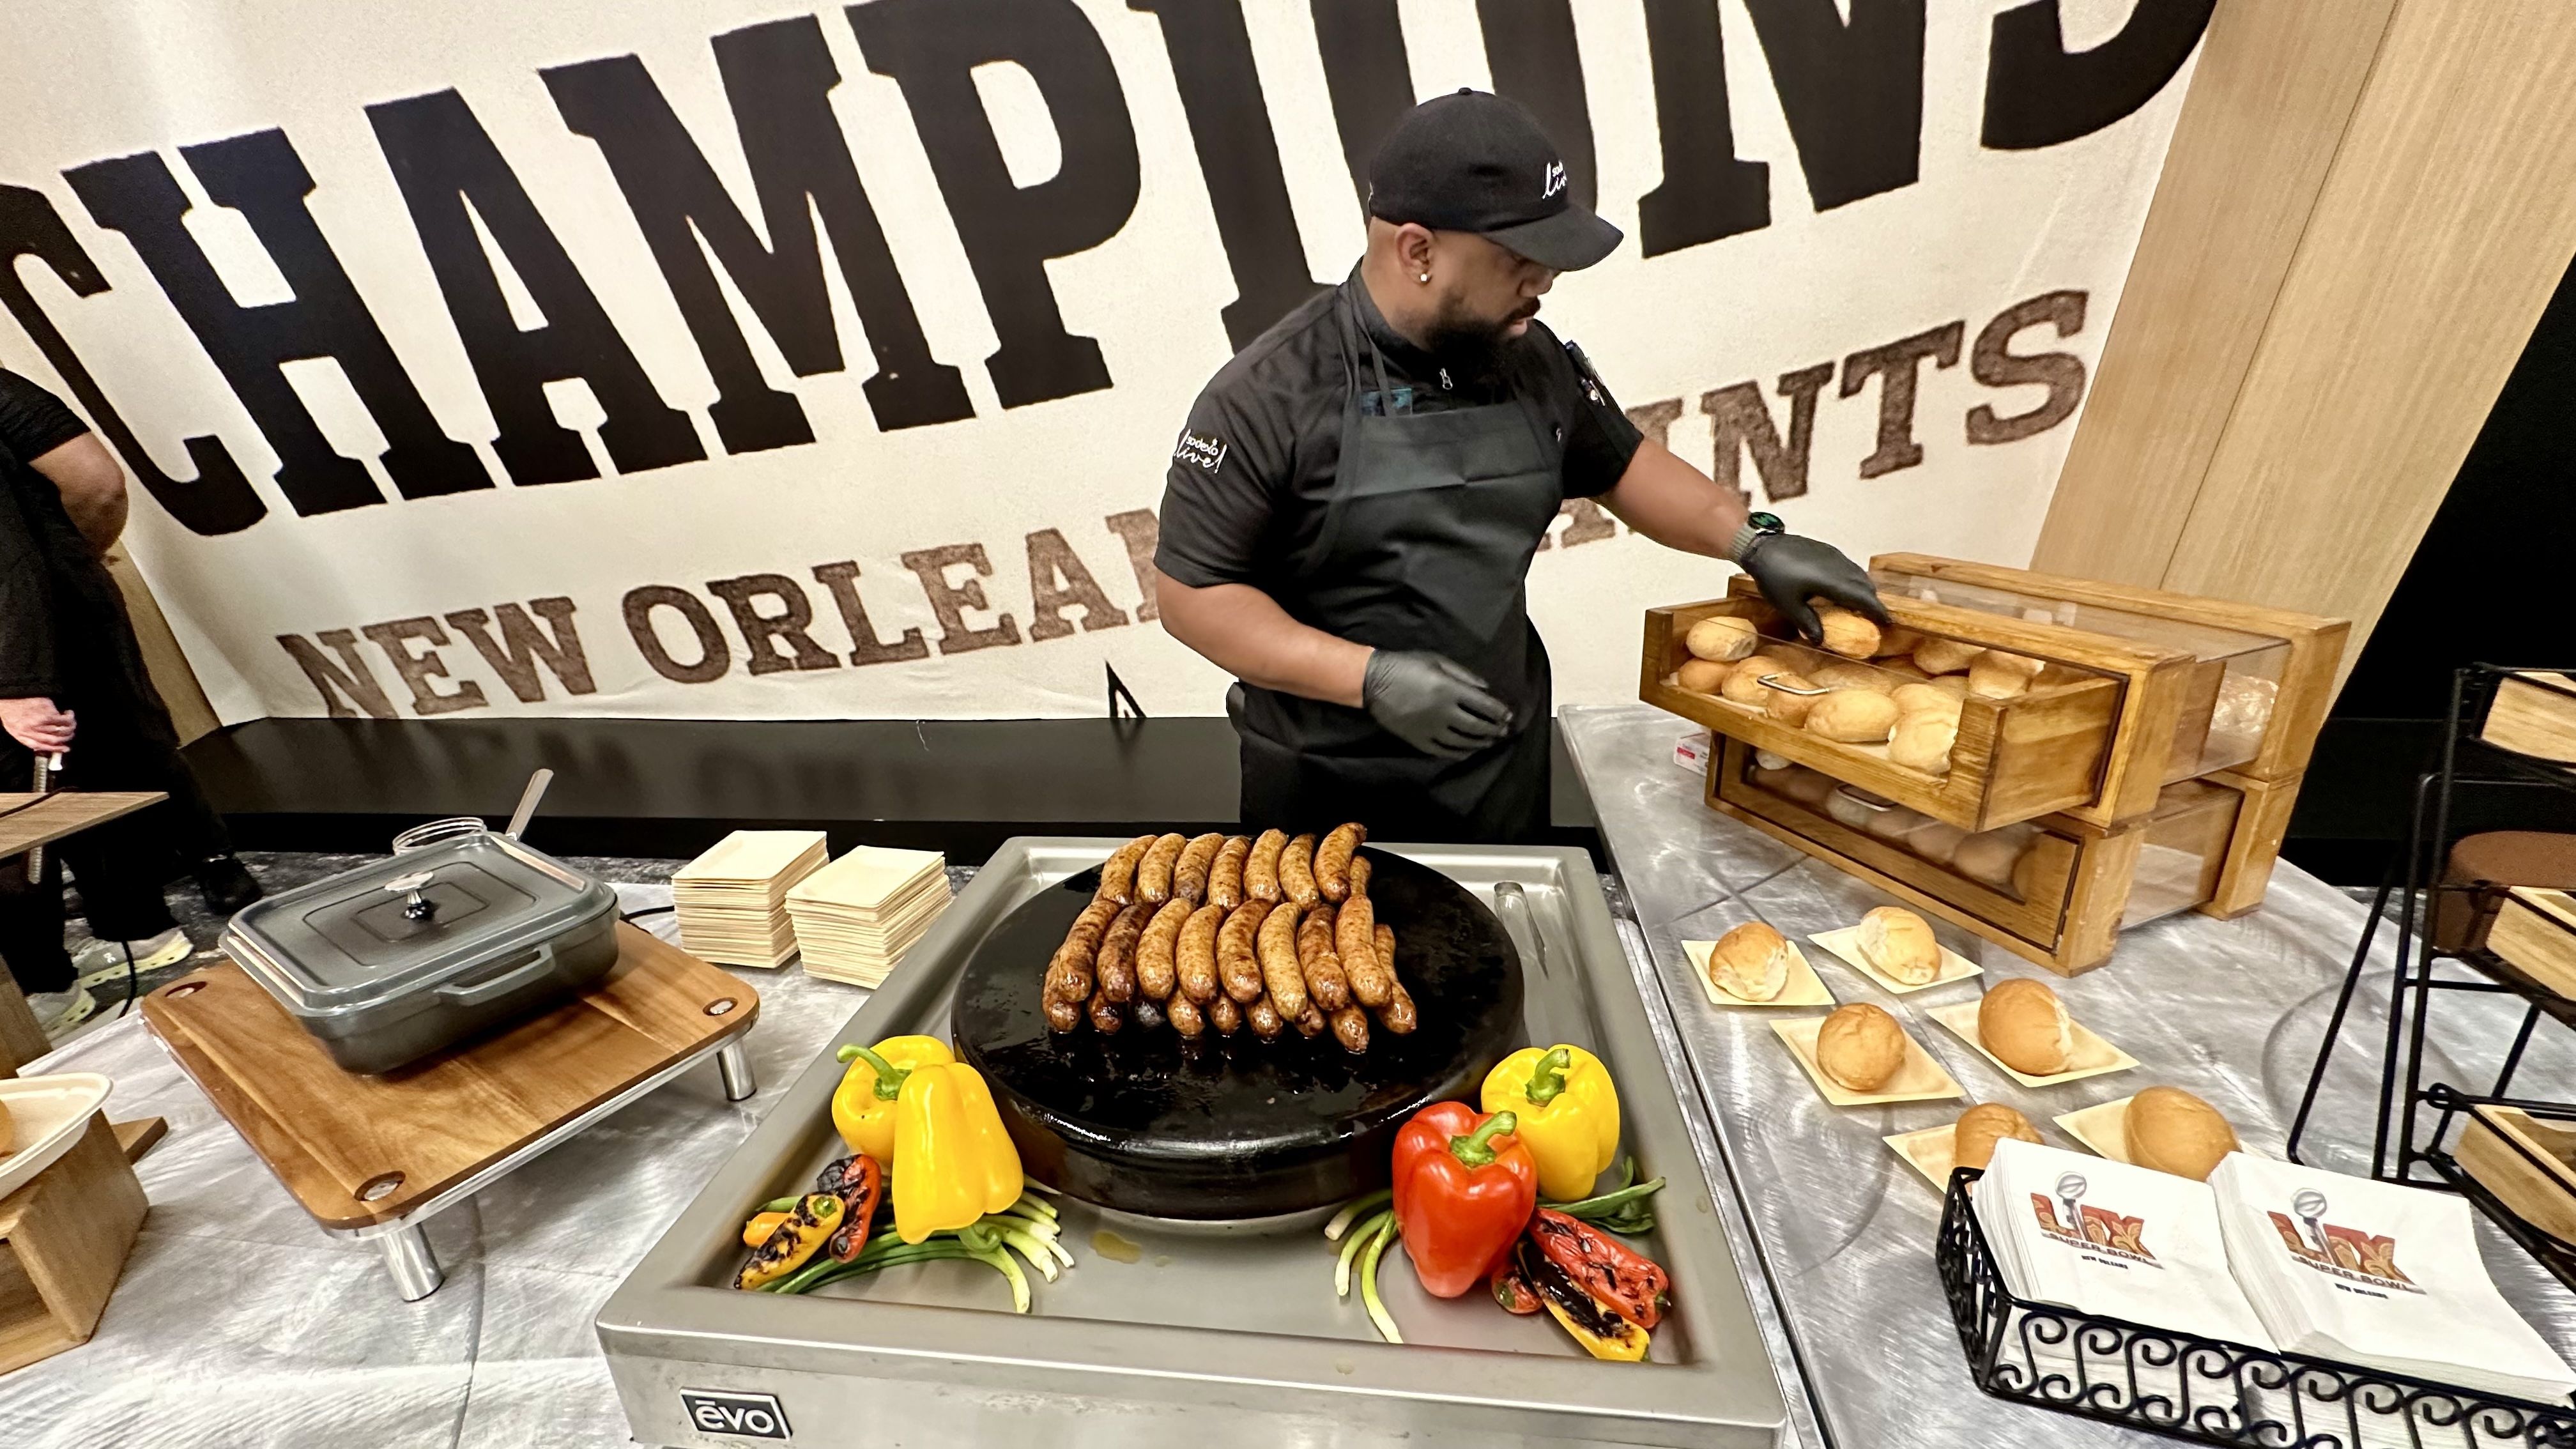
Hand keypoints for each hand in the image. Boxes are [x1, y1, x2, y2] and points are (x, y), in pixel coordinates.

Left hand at [0, 698, 73, 753]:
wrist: (10, 698)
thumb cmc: (12, 714)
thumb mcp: (15, 731)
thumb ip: (29, 739)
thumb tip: (45, 746)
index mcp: (24, 737)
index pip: (44, 747)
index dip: (57, 749)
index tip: (66, 748)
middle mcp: (33, 731)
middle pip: (55, 739)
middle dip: (66, 737)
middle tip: (71, 734)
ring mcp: (40, 722)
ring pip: (61, 729)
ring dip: (70, 727)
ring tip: (72, 723)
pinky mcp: (47, 712)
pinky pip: (62, 718)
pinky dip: (69, 717)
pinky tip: (68, 713)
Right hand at [1362, 651, 1511, 759]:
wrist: (1374, 682)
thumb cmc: (1407, 665)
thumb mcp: (1437, 660)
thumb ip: (1464, 674)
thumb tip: (1486, 689)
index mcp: (1450, 690)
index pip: (1484, 705)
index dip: (1500, 712)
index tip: (1509, 716)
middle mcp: (1444, 712)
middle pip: (1477, 726)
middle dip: (1494, 730)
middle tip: (1503, 731)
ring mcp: (1431, 729)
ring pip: (1462, 742)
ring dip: (1479, 743)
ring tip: (1488, 742)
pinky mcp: (1418, 740)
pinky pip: (1442, 751)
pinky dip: (1458, 754)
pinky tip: (1466, 752)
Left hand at [1736, 534, 1889, 641]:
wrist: (1762, 546)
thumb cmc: (1774, 576)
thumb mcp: (1788, 605)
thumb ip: (1807, 623)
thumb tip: (1819, 641)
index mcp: (1833, 582)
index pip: (1864, 598)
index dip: (1878, 611)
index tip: (1887, 622)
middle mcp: (1839, 567)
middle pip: (1866, 586)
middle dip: (1872, 602)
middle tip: (1872, 618)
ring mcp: (1834, 556)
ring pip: (1858, 574)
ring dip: (1863, 590)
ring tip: (1858, 605)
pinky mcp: (1827, 550)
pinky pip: (1849, 566)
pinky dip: (1853, 579)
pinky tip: (1842, 587)